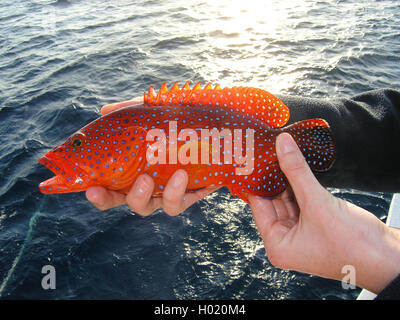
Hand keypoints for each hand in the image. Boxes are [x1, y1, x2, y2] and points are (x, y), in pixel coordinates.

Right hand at [86, 97, 218, 215]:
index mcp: (132, 171)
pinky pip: (177, 203)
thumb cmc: (178, 124)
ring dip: (142, 196)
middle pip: (121, 202)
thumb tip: (104, 110)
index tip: (90, 188)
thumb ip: (130, 112)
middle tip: (104, 189)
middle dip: (109, 200)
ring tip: (146, 178)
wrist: (216, 131)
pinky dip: (175, 191)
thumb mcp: (152, 114)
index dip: (97, 194)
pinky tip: (180, 174)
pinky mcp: (188, 196)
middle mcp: (147, 186)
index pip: (108, 188)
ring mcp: (166, 193)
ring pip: (147, 207)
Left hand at [249, 132, 399, 293]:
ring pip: (288, 199)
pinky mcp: (315, 224)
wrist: (388, 258)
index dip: (257, 180)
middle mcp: (285, 241)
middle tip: (269, 150)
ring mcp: (301, 233)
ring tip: (281, 153)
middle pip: (272, 201)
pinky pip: (302, 201)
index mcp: (277, 245)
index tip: (254, 157)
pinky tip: (297, 167)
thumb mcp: (318, 203)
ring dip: (287, 179)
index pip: (258, 205)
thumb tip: (283, 145)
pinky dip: (300, 185)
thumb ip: (297, 172)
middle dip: (272, 177)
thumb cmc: (354, 246)